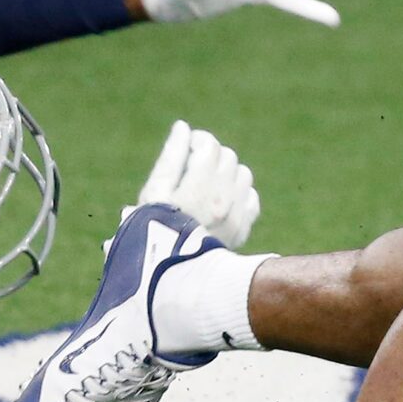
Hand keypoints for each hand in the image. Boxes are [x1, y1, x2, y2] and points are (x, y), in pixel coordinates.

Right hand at [133, 120, 259, 248]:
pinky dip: (239, 193)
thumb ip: (170, 157)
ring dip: (226, 172)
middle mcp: (221, 201)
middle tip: (192, 166)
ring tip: (207, 184)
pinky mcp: (242, 229)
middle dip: (210, 155)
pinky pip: (251, 197)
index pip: (209, 145)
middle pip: (227, 156)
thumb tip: (183, 127)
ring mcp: (235, 216)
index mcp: (198, 189)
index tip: (186, 147)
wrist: (169, 275)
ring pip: (242, 174)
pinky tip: (222, 201)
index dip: (196, 140)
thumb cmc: (151, 230)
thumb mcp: (154, 192)